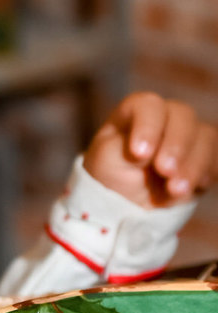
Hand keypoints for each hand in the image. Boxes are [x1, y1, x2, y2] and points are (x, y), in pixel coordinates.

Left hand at [83, 92, 217, 206]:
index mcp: (136, 112)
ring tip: (175, 190)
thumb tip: (151, 152)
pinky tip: (192, 188)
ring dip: (194, 164)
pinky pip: (216, 157)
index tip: (139, 154)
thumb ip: (123, 148)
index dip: (148, 126)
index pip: (149, 105)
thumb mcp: (105, 161)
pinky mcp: (204, 159)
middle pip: (183, 115)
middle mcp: (165, 118)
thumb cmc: (110, 177)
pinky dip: (207, 172)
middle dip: (176, 145)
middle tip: (164, 171)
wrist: (126, 207)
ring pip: (205, 136)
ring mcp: (187, 137)